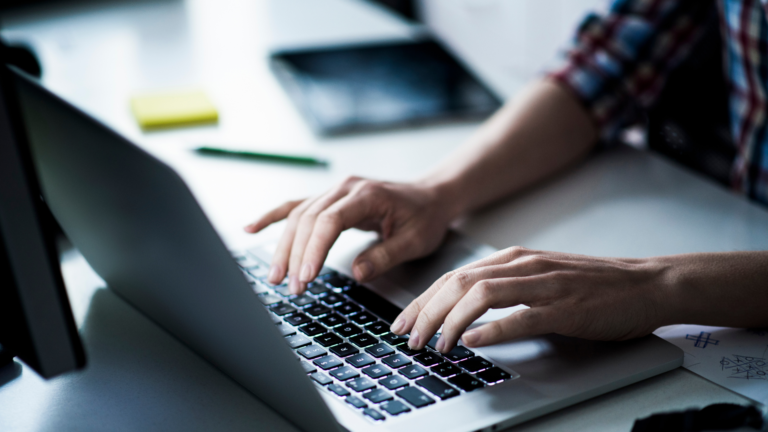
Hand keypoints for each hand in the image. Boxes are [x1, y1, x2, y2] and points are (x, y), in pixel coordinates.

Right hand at [244, 176, 456, 293]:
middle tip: (291, 286)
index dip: (314, 248)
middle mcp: (346, 188)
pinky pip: (296, 206)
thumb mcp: (415, 240)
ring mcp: (335, 191)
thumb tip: (356, 272)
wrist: (431, 197)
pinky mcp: (330, 199)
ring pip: (298, 215)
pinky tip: (252, 228)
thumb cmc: (426, 217)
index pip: (330, 220)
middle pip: (309, 219)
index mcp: (367, 195)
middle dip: (296, 254)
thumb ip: (385, 255)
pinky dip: (273, 217)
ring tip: (276, 276)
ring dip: (284, 246)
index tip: (307, 275)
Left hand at [390, 247, 669, 352]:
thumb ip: (504, 288)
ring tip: (435, 345)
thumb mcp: (539, 277)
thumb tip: (464, 311)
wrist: (646, 283)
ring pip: (482, 295)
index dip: (423, 300)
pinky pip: (522, 316)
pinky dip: (493, 329)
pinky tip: (473, 341)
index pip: (454, 276)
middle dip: (426, 312)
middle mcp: (523, 265)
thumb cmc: (593, 284)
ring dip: (451, 321)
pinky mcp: (566, 307)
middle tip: (409, 339)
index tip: (403, 322)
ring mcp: (544, 284)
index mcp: (513, 259)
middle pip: (459, 283)